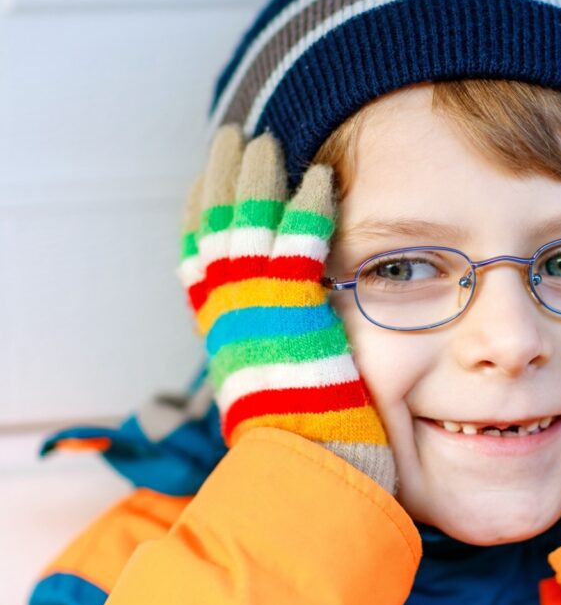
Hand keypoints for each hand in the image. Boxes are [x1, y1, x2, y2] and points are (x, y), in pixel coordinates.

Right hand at [176, 126, 395, 493]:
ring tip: (268, 137)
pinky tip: (318, 175)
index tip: (206, 178)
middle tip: (232, 136)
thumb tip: (268, 330)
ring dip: (257, 173)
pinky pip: (299, 240)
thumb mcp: (267, 384)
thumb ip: (265, 345)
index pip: (199, 253)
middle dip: (220, 175)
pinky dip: (307, 204)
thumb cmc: (301, 437)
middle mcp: (227, 311)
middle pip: (213, 224)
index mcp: (220, 327)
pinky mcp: (295, 306)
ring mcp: (257, 305)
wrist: (306, 468)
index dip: (201, 210)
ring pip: (249, 220)